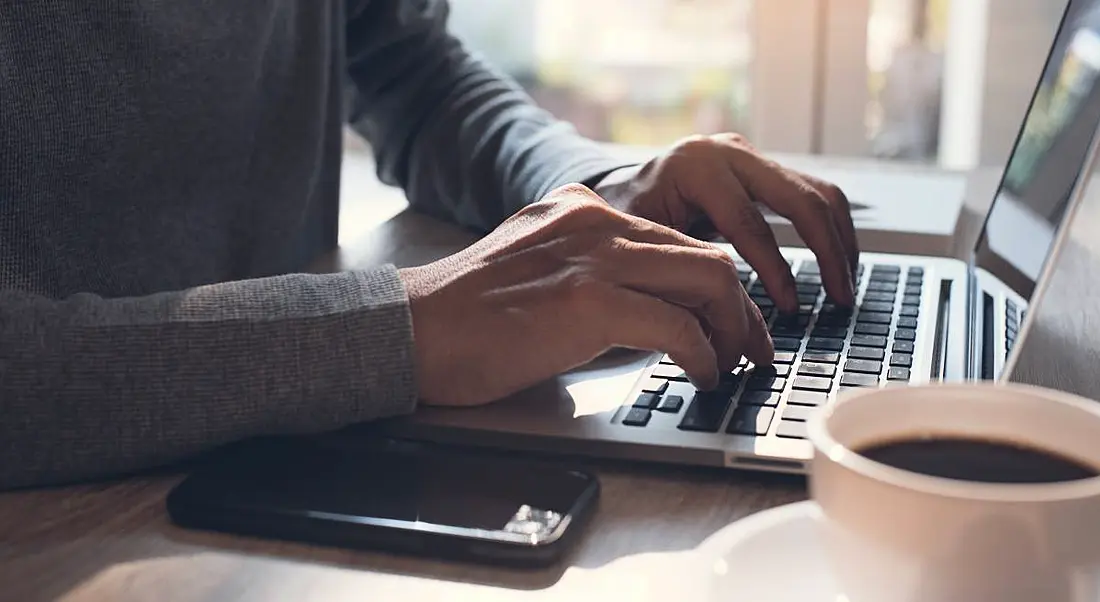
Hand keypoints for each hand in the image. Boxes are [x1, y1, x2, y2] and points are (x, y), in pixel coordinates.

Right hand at [399, 184, 772, 406]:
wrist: (409, 329)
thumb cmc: (464, 317)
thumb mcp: (535, 270)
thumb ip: (588, 273)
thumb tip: (646, 311)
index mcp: (582, 211)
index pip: (676, 241)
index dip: (716, 287)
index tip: (731, 323)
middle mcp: (596, 221)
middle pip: (706, 255)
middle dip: (742, 309)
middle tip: (752, 351)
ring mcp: (593, 256)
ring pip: (709, 278)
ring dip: (734, 329)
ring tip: (732, 366)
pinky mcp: (588, 301)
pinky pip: (677, 323)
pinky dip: (703, 353)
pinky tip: (699, 374)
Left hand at [592, 134, 859, 311]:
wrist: (618, 189)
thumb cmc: (624, 221)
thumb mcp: (641, 241)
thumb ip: (680, 266)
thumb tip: (723, 313)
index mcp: (695, 168)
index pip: (749, 224)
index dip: (775, 271)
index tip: (790, 309)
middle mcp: (729, 153)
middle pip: (800, 199)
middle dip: (827, 252)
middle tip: (840, 299)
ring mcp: (751, 156)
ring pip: (819, 192)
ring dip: (840, 241)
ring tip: (845, 286)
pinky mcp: (765, 167)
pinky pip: (813, 194)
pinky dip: (831, 230)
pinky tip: (836, 264)